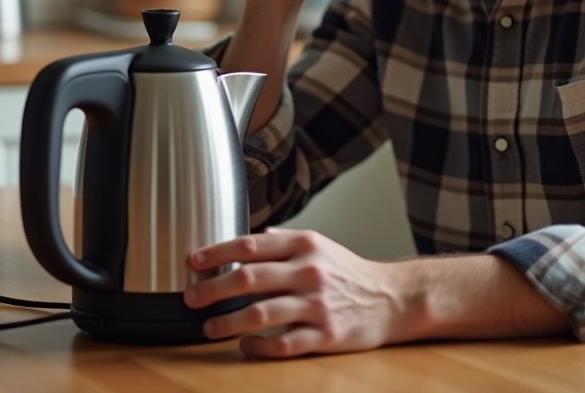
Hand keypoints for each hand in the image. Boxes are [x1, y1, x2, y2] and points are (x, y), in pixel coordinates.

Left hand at [183, 228, 408, 357]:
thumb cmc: (350, 272)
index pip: (250, 245)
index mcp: (304, 244)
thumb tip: (250, 237)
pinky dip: (259, 347)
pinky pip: (284, 344)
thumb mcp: (319, 245)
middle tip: (192, 298)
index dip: (217, 252)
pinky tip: (244, 346)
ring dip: (228, 321)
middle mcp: (309, 272)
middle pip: (249, 279)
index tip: (193, 261)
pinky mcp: (327, 335)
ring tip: (210, 327)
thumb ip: (283, 241)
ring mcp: (318, 305)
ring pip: (262, 314)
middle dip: (213, 289)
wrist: (392, 298)